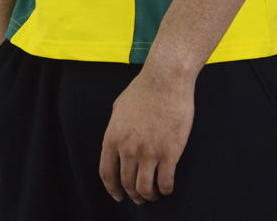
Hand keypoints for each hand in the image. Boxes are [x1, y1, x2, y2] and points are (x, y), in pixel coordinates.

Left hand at [99, 67, 194, 204]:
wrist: (166, 78)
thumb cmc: (144, 88)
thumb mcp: (119, 105)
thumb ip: (115, 126)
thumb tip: (116, 139)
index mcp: (113, 137)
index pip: (107, 173)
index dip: (112, 189)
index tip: (118, 195)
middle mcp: (128, 148)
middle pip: (127, 183)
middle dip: (133, 194)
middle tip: (140, 197)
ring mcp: (149, 152)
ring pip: (145, 187)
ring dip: (149, 196)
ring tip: (154, 195)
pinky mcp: (170, 152)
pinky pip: (165, 182)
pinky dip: (166, 189)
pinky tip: (167, 187)